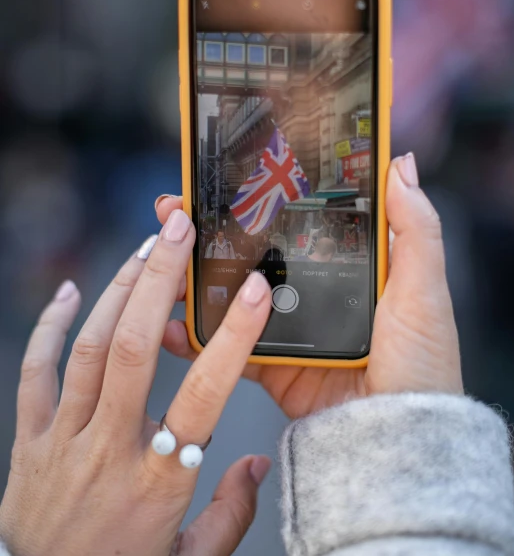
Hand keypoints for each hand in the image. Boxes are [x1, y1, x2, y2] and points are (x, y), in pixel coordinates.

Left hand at [0, 212, 271, 555]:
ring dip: (119, 290)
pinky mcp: (28, 441)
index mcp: (160, 480)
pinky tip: (71, 290)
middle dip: (160, 280)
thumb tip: (258, 462)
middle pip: (135, 349)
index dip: (230, 338)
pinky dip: (50, 325)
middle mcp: (110, 449)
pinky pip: (35, 372)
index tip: (252, 290)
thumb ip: (232, 513)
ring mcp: (63, 441)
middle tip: (179, 228)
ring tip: (147, 247)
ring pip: (90, 349)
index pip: (204, 396)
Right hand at [158, 154, 462, 419]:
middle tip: (176, 210)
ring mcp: (288, 329)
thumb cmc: (422, 364)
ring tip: (162, 258)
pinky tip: (171, 322)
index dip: (262, 197)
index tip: (228, 176)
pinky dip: (197, 337)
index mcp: (347, 268)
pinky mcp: (271, 366)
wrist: (400, 440)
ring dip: (195, 277)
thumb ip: (414, 228)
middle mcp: (313, 293)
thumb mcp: (422, 288)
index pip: (298, 220)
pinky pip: (227, 347)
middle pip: (256, 253)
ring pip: (233, 296)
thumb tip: (401, 165)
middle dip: (212, 231)